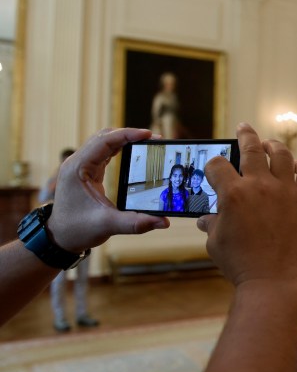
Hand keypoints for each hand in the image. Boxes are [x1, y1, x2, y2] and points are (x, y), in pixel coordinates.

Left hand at [47, 128, 169, 252]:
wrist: (59, 237)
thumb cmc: (76, 230)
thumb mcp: (107, 226)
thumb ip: (136, 223)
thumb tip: (163, 222)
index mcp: (77, 169)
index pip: (104, 141)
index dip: (127, 135)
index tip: (148, 134)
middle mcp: (77, 163)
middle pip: (105, 136)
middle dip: (129, 134)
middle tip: (153, 138)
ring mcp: (81, 166)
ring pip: (104, 142)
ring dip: (124, 139)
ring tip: (147, 141)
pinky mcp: (87, 172)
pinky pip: (104, 152)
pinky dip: (119, 148)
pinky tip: (134, 150)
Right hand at [197, 123, 296, 286]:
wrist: (274, 281)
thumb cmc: (241, 264)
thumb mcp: (216, 243)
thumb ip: (212, 224)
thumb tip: (206, 218)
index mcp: (232, 194)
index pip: (218, 165)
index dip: (213, 165)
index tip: (215, 168)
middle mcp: (259, 186)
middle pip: (252, 148)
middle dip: (246, 135)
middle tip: (244, 128)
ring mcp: (285, 191)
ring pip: (282, 154)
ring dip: (274, 146)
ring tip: (270, 144)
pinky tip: (296, 166)